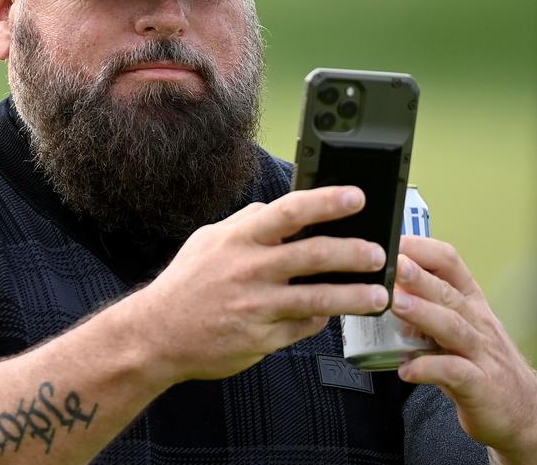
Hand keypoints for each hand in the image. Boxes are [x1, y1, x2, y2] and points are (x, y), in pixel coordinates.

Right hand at [128, 186, 389, 383]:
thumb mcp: (208, 241)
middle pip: (315, 254)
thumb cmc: (185, 285)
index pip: (290, 211)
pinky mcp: (262, 339)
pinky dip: (320, 320)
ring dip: (355, 297)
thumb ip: (245, 223)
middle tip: (380, 253)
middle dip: (355, 252)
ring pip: (318, 299)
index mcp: (240, 240)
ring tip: (380, 296)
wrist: (156, 335)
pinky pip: (302, 328)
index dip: (326, 201)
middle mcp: (251, 270)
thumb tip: (275, 207)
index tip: (356, 197)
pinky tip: (333, 316)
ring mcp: (258, 307)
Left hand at [390, 236, 536, 461]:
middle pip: (448, 292)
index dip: (423, 249)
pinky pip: (454, 372)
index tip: (394, 239)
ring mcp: (481, 353)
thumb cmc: (484, 367)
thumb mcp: (459, 330)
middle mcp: (478, 323)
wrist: (525, 414)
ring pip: (452, 327)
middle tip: (394, 263)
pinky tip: (406, 369)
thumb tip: (385, 291)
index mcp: (471, 303)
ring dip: (422, 313)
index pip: (451, 263)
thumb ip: (426, 311)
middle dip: (420, 276)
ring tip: (396, 304)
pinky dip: (428, 369)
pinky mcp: (480, 385)